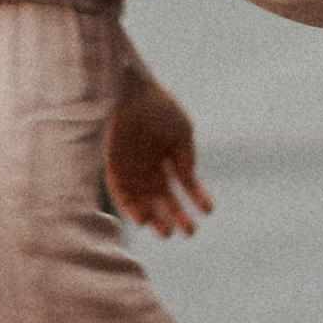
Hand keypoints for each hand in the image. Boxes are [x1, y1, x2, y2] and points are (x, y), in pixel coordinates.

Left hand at [103, 69, 211, 239]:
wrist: (127, 89)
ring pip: (144, 200)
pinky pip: (122, 193)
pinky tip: (144, 220)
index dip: (197, 197)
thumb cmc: (158, 107)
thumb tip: (189, 179)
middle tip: (189, 233)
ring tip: (167, 233)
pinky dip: (132, 208)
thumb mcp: (181, 131)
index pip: (184, 182)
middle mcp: (150, 165)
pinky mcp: (113, 167)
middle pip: (164, 197)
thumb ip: (186, 156)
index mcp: (168, 154)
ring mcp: (131, 167)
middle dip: (176, 216)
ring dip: (156, 218)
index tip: (209, 211)